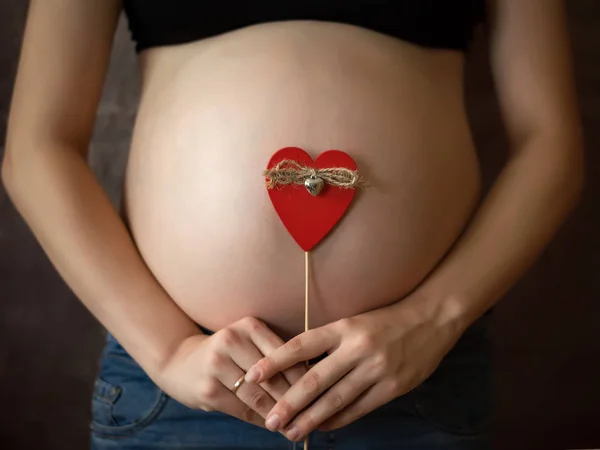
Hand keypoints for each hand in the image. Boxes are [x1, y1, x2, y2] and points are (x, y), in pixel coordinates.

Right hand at [155, 316, 306, 428]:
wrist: (178, 361)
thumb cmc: (225, 354)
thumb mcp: (247, 343)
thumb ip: (274, 356)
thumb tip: (311, 382)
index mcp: (249, 325)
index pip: (287, 355)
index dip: (306, 378)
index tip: (322, 394)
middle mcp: (232, 340)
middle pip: (274, 376)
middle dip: (296, 400)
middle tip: (314, 417)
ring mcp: (217, 363)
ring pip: (259, 395)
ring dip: (279, 414)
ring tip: (296, 426)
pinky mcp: (207, 388)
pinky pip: (242, 409)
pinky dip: (260, 420)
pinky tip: (272, 426)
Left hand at [244, 294, 465, 440]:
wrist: (431, 319)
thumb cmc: (386, 320)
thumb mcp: (354, 322)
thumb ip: (330, 343)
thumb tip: (299, 368)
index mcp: (344, 327)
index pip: (301, 346)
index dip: (275, 362)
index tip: (253, 375)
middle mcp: (357, 348)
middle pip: (315, 380)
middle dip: (289, 402)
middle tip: (270, 420)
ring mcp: (376, 369)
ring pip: (335, 400)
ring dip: (310, 419)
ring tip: (291, 432)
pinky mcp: (392, 387)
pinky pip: (359, 409)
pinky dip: (338, 420)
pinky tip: (322, 428)